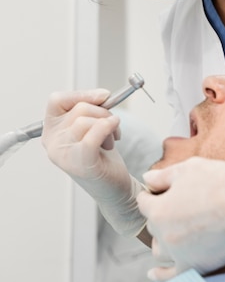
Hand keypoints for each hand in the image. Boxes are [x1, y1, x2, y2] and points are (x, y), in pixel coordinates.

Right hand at [42, 89, 145, 236]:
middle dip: (103, 112)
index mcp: (51, 131)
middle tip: (112, 126)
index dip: (81, 94)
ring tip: (111, 138)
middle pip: (78, 108)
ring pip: (86, 120)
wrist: (114, 187)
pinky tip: (115, 133)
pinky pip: (93, 134)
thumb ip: (91, 109)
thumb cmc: (102, 157)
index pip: (56, 100)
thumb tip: (102, 95)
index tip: (103, 97)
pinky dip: (108, 127)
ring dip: (108, 123)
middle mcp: (52, 143)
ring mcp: (63, 154)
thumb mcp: (92, 125)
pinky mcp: (80, 163)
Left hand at [137, 145, 224, 279]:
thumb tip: (146, 179)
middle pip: (153, 226)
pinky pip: (172, 276)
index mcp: (159, 210)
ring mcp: (180, 253)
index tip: (162, 191)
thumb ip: (162, 176)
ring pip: (160, 251)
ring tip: (174, 232)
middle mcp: (165, 234)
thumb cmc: (219, 181)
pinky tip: (154, 274)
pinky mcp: (196, 266)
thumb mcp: (186, 169)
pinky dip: (162, 275)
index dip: (152, 194)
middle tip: (179, 206)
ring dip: (163, 240)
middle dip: (160, 215)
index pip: (143, 203)